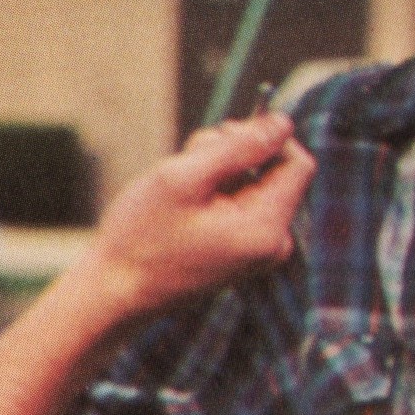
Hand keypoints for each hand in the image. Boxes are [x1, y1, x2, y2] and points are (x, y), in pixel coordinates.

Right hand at [86, 114, 314, 318]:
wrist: (116, 291)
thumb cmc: (143, 237)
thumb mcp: (186, 178)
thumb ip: (239, 147)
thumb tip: (284, 123)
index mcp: (266, 229)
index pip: (298, 163)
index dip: (267, 138)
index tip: (224, 137)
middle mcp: (273, 244)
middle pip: (274, 171)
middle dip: (234, 154)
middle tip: (189, 161)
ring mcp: (258, 250)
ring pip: (252, 182)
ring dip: (217, 170)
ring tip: (179, 185)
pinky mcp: (241, 250)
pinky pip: (240, 203)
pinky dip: (213, 191)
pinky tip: (183, 202)